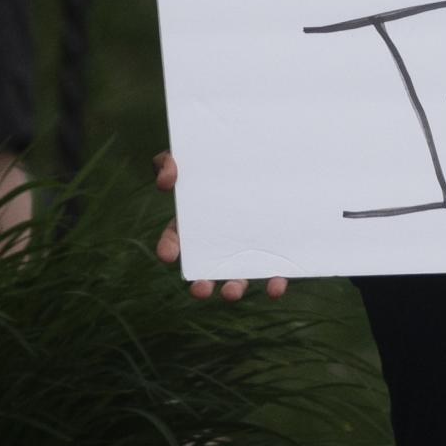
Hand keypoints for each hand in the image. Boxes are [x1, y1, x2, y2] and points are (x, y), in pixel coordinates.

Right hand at [154, 151, 285, 299]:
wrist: (279, 155)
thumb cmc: (227, 158)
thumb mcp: (198, 152)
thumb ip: (172, 160)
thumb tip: (165, 179)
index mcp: (197, 221)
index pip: (176, 239)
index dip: (169, 248)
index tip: (167, 255)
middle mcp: (222, 240)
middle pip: (206, 268)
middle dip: (201, 282)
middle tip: (200, 289)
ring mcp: (249, 247)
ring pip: (238, 276)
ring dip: (233, 288)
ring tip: (231, 292)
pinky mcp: (277, 250)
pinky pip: (275, 271)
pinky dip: (274, 282)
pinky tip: (275, 286)